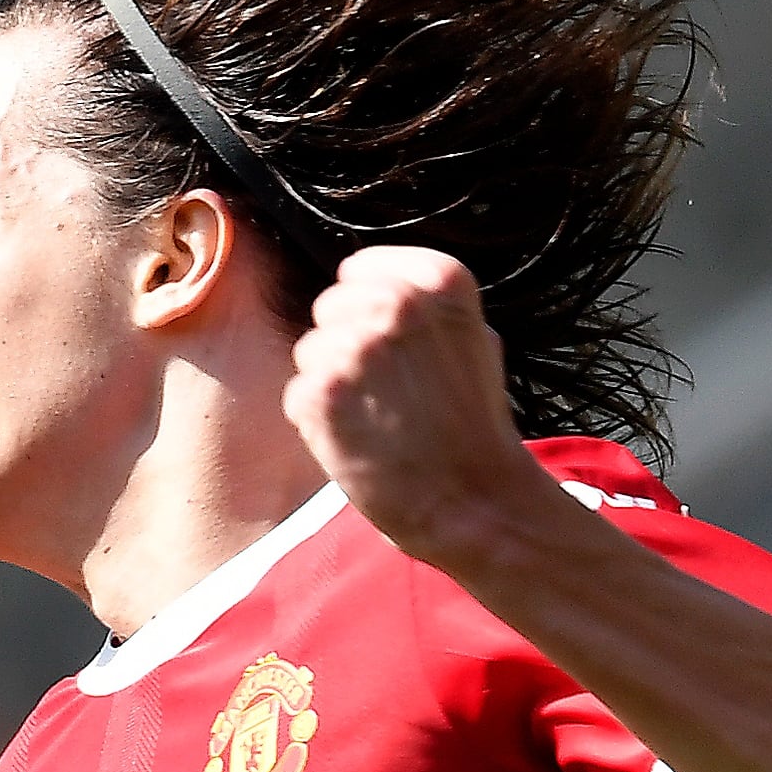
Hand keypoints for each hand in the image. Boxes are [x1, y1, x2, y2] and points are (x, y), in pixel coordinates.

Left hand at [282, 246, 545, 564]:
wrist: (473, 502)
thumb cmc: (474, 426)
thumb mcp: (474, 340)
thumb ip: (425, 303)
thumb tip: (373, 285)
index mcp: (439, 282)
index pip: (359, 269)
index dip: (366, 309)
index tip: (392, 344)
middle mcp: (396, 304)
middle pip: (329, 306)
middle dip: (347, 345)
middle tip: (388, 391)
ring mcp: (354, 348)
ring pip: (309, 351)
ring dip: (332, 385)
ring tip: (378, 419)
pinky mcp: (321, 393)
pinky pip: (298, 395)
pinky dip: (318, 424)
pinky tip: (359, 442)